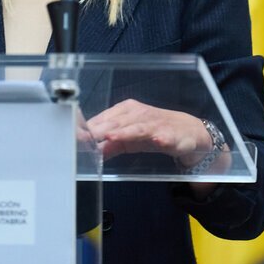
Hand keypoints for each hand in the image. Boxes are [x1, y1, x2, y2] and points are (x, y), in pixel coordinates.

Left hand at [85, 99, 211, 160]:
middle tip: (85, 138)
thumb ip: (109, 145)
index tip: (75, 136)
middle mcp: (139, 114)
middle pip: (117, 122)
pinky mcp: (172, 134)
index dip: (89, 128)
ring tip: (111, 137)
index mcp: (125, 112)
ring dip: (125, 132)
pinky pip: (166, 135)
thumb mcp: (129, 141)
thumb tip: (89, 151)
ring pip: (139, 127)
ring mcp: (156, 123)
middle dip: (101, 130)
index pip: (104, 119)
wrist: (188, 132)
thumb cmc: (154, 133)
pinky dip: (161, 137)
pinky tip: (156, 140)